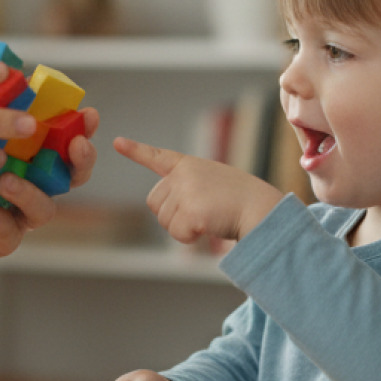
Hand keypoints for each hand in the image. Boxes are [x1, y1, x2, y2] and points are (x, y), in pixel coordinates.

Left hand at [0, 106, 101, 275]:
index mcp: (23, 153)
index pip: (61, 139)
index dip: (80, 128)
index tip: (87, 113)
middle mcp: (29, 182)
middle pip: (70, 175)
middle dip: (80, 160)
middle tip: (76, 145)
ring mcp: (17, 214)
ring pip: (44, 207)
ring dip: (29, 190)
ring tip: (6, 178)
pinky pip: (4, 227)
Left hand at [114, 136, 284, 245]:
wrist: (263, 209)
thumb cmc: (242, 201)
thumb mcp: (213, 183)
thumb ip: (188, 188)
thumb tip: (169, 214)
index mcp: (189, 165)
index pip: (157, 156)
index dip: (136, 150)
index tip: (117, 142)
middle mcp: (184, 174)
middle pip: (155, 203)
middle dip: (172, 215)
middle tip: (201, 213)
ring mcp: (187, 191)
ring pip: (165, 222)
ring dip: (184, 227)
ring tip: (211, 217)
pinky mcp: (192, 211)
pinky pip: (178, 234)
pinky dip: (191, 238)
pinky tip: (210, 227)